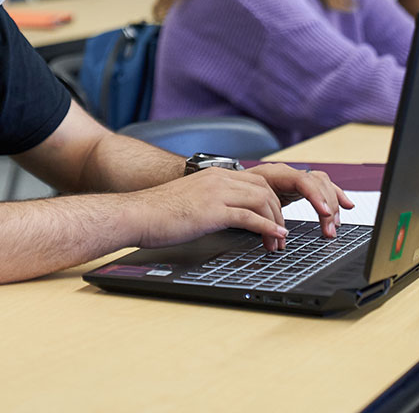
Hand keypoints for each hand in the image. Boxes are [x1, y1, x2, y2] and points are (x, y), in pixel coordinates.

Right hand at [130, 168, 291, 251]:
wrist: (137, 214)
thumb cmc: (158, 213)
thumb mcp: (192, 200)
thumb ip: (212, 203)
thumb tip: (228, 219)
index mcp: (214, 175)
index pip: (256, 182)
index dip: (272, 202)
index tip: (277, 220)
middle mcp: (219, 179)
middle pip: (265, 189)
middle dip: (279, 213)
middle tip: (282, 235)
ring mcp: (216, 193)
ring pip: (262, 201)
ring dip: (276, 223)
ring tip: (278, 242)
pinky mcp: (212, 211)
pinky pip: (249, 217)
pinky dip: (267, 228)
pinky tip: (274, 237)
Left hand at [244, 163, 354, 238]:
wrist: (228, 188)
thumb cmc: (235, 196)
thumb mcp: (243, 205)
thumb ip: (258, 218)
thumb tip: (272, 237)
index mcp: (273, 174)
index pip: (302, 180)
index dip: (316, 197)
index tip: (325, 214)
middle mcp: (286, 174)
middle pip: (316, 184)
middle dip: (326, 207)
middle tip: (329, 231)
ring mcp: (294, 179)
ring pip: (322, 185)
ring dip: (332, 205)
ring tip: (334, 225)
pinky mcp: (298, 187)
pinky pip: (322, 188)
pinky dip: (335, 197)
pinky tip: (347, 206)